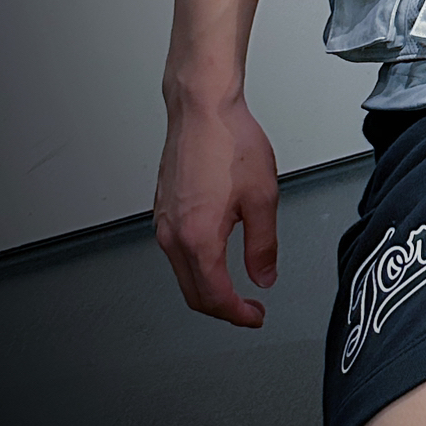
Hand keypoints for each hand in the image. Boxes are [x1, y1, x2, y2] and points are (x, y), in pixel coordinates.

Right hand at [154, 89, 279, 326]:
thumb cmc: (230, 142)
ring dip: (208, 288)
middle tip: (249, 309)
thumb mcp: (263, 197)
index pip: (215, 296)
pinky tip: (216, 257)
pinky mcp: (162, 210)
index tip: (255, 316)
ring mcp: (163, 223)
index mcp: (198, 237)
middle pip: (193, 294)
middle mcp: (173, 235)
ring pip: (183, 274)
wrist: (202, 110)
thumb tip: (263, 276)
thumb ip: (263, 245)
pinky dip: (196, 267)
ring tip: (237, 286)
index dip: (238, 314)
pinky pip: (176, 253)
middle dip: (223, 309)